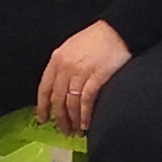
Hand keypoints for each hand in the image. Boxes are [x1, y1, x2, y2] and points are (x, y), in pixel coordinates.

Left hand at [36, 19, 131, 133]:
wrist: (118, 30)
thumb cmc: (96, 39)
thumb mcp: (71, 48)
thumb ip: (63, 66)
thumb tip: (58, 88)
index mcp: (57, 59)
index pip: (44, 88)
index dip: (42, 106)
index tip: (42, 119)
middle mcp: (66, 67)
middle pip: (57, 99)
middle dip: (59, 118)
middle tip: (63, 130)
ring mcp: (81, 72)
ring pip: (71, 103)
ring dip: (73, 120)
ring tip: (76, 130)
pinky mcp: (97, 77)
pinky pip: (86, 101)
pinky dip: (85, 115)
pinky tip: (85, 124)